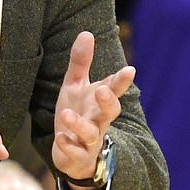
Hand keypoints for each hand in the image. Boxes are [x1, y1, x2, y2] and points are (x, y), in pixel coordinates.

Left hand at [52, 31, 133, 182]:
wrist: (72, 153)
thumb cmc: (77, 114)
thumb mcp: (74, 87)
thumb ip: (80, 63)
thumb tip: (87, 32)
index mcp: (99, 102)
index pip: (114, 90)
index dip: (121, 81)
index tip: (130, 70)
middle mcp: (98, 121)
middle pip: (109, 113)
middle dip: (108, 102)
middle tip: (102, 90)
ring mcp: (89, 141)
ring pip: (91, 134)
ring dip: (79, 125)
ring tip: (66, 114)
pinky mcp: (77, 157)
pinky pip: (75, 153)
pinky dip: (68, 146)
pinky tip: (60, 138)